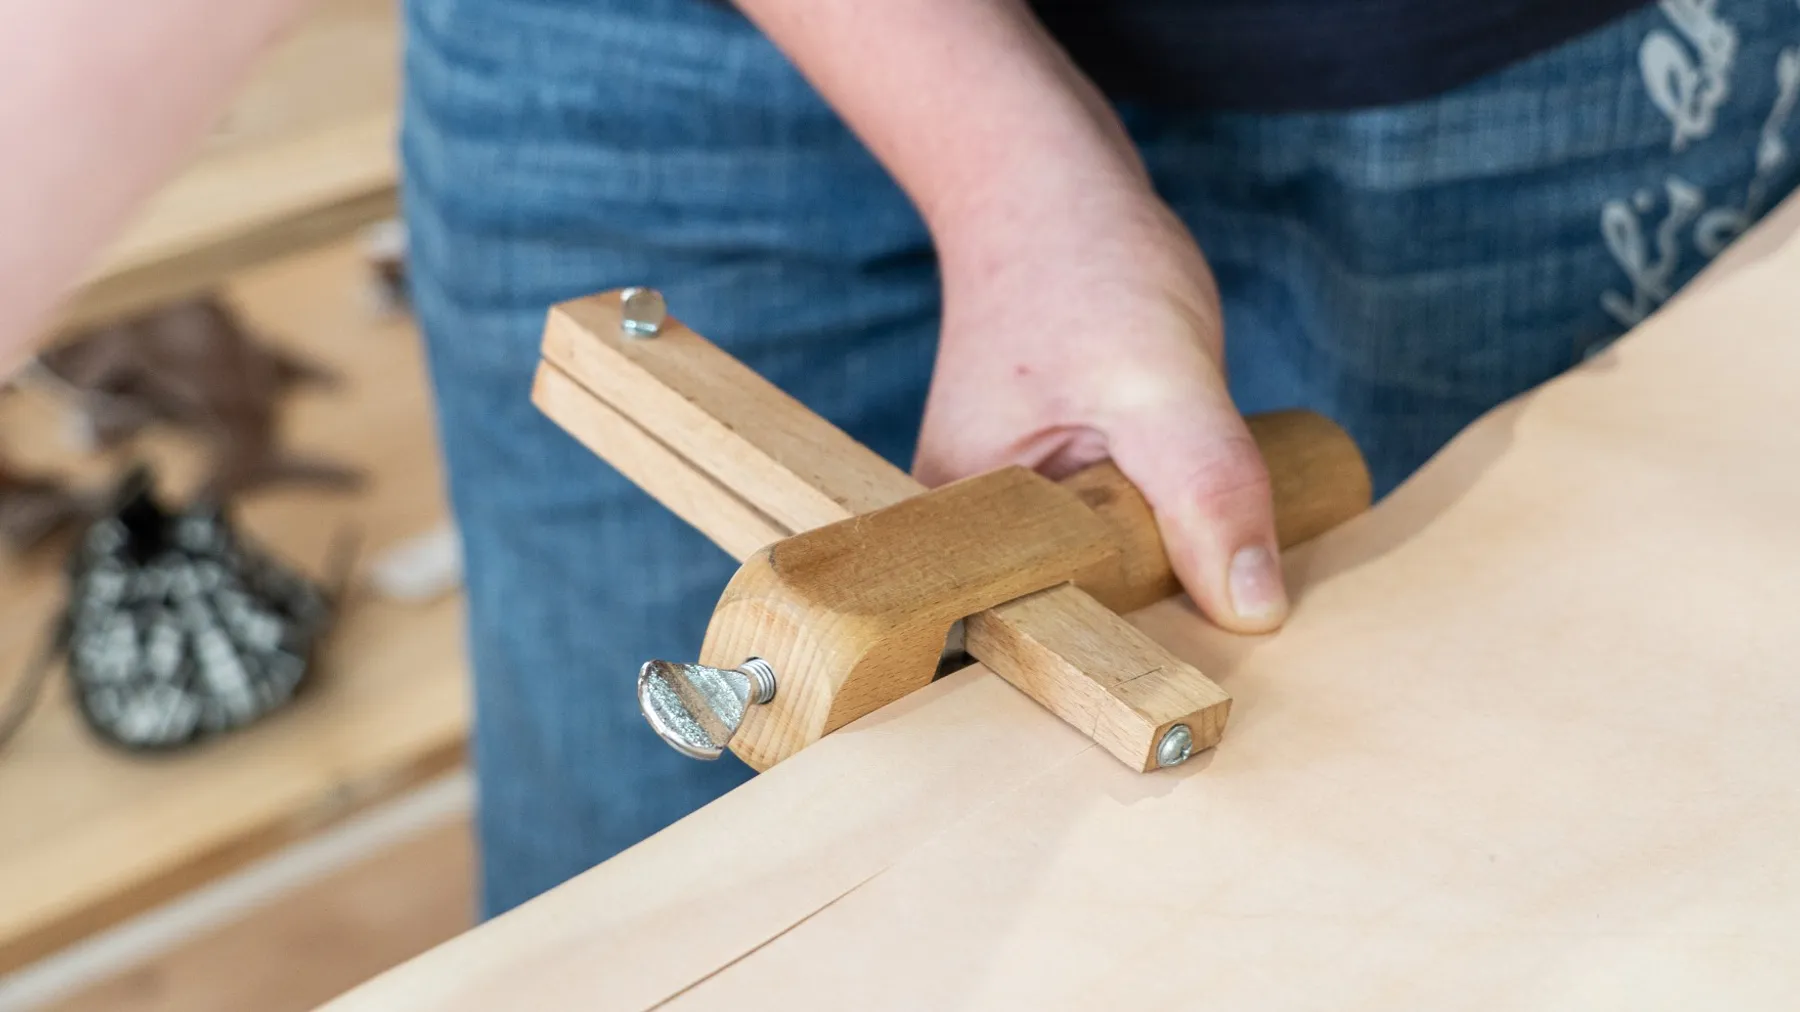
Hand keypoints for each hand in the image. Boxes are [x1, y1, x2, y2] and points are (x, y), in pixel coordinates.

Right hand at [915, 186, 1287, 631]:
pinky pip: (1112, 550)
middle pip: (1075, 625)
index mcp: (956, 529)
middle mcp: (964, 538)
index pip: (1041, 640)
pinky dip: (1163, 546)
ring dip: (1167, 584)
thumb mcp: (1159, 377)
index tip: (1207, 684)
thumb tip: (1255, 613)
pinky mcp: (1046, 496)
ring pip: (1103, 587)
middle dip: (1157, 629)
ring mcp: (1004, 519)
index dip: (1129, 667)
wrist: (1045, 188)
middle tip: (1238, 635)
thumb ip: (1207, 489)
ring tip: (1222, 583)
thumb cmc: (1079, 265)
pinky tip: (1201, 542)